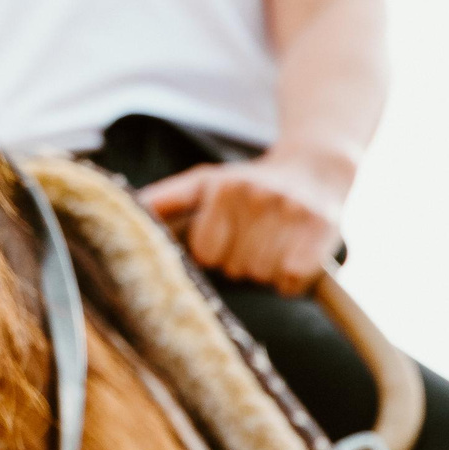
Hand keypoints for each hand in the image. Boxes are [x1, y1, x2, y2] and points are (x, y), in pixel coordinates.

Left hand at [135, 154, 347, 293]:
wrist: (315, 167)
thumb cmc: (249, 184)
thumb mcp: (205, 183)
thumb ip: (166, 200)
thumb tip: (127, 213)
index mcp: (221, 187)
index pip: (205, 253)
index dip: (215, 254)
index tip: (227, 239)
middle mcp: (256, 195)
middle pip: (234, 268)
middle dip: (241, 263)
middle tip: (254, 240)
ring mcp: (290, 211)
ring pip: (262, 277)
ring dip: (266, 273)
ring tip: (273, 245)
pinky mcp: (320, 229)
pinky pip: (293, 281)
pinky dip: (291, 281)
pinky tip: (292, 257)